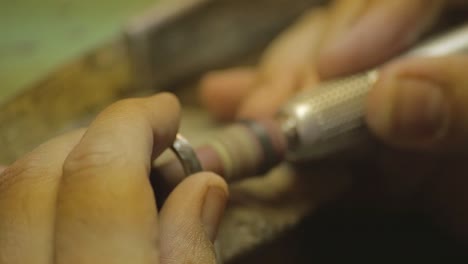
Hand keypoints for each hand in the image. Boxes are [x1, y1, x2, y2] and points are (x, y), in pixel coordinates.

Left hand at [0, 93, 227, 263]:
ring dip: (62, 162)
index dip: (134, 124)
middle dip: (98, 137)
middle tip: (144, 144)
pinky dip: (22, 195)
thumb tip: (203, 186)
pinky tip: (53, 193)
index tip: (165, 112)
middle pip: (42, 175)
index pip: (101, 174)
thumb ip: (193, 252)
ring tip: (109, 168)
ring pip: (6, 192)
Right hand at [198, 0, 467, 237]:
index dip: (376, 11)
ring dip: (281, 91)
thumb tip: (392, 99)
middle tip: (276, 104)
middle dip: (309, 64)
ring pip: (325, 71)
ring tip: (251, 112)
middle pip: (353, 28)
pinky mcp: (375, 137)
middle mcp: (424, 50)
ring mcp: (396, 92)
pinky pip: (324, 118)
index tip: (340, 64)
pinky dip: (279, 113)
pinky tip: (227, 97)